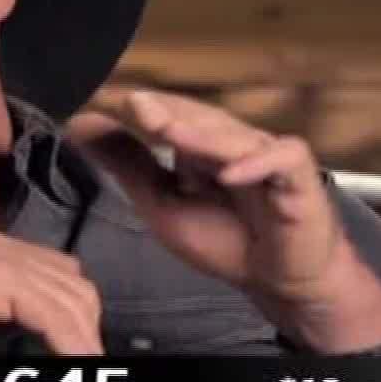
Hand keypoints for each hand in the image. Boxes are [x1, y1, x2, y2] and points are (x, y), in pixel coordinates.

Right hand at [0, 229, 101, 356]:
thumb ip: (6, 323)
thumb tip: (49, 344)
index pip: (55, 273)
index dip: (74, 313)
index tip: (82, 352)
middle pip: (71, 280)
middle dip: (85, 324)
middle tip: (88, 365)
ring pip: (68, 295)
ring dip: (83, 337)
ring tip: (87, 372)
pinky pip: (51, 311)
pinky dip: (70, 342)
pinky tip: (76, 364)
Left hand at [67, 90, 380, 353]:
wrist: (281, 281)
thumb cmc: (226, 241)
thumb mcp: (162, 206)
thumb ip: (128, 166)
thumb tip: (81, 124)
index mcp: (198, 143)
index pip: (166, 113)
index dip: (136, 108)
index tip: (98, 99)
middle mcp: (231, 140)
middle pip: (198, 117)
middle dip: (164, 111)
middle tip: (129, 103)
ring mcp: (267, 152)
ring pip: (233, 135)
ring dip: (200, 133)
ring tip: (165, 128)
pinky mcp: (299, 174)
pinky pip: (280, 159)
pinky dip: (255, 164)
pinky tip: (229, 171)